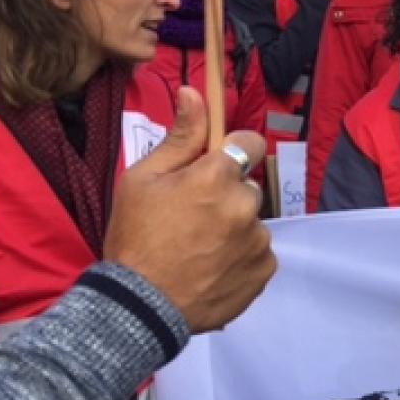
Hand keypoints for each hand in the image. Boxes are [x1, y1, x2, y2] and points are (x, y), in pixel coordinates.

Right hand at [103, 88, 274, 333]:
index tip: (216, 165)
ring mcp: (259, 240)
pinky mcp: (265, 269)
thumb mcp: (142, 180)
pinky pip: (258, 252)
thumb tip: (194, 92)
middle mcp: (246, 205)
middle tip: (191, 218)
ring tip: (197, 249)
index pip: (250, 143)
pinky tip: (210, 268)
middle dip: (226, 195)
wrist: (141, 307)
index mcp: (217, 177)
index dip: (234, 152)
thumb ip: (179, 136)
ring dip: (234, 228)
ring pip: (252, 222)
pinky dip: (240, 257)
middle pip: (247, 187)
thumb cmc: (134, 239)